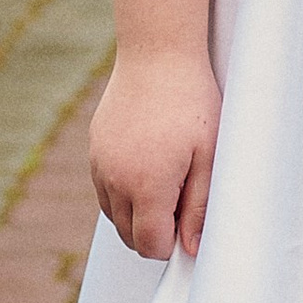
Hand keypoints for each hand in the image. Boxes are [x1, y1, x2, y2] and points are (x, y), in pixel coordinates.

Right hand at [90, 48, 220, 260]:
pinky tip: (148, 167)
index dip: (172, 244)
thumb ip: (199, 207)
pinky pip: (104, 190)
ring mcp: (99, 164)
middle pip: (128, 236)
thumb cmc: (191, 102)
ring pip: (113, 215)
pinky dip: (122, 193)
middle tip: (183, 199)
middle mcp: (114, 180)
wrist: (157, 55)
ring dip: (137, 214)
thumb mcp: (208, 157)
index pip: (150, 245)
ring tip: (168, 180)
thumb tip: (190, 248)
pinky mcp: (94, 150)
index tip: (190, 223)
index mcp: (146, 185)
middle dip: (155, 232)